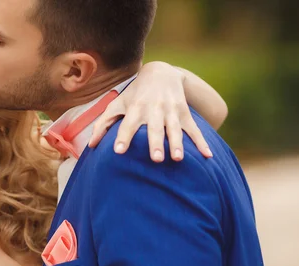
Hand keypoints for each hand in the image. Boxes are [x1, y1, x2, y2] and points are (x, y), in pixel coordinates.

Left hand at [90, 61, 212, 161]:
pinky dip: (202, 142)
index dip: (123, 137)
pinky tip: (208, 156)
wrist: (161, 73)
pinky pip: (195, 130)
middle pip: (154, 128)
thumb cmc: (134, 95)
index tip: (118, 151)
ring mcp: (172, 112)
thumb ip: (103, 124)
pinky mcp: (185, 114)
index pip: (128, 124)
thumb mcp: (117, 104)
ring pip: (175, 129)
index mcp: (136, 108)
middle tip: (155, 159)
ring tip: (178, 159)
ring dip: (177, 144)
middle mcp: (154, 110)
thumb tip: (90, 145)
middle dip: (155, 143)